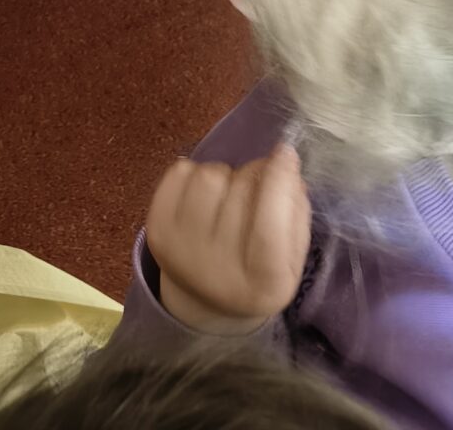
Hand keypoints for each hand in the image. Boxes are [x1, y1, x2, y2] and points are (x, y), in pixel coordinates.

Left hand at [146, 144, 311, 335]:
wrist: (203, 299)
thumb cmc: (256, 270)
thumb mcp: (291, 256)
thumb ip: (296, 211)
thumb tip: (284, 162)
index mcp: (263, 284)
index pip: (270, 226)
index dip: (280, 182)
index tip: (286, 153)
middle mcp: (218, 271)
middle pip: (242, 190)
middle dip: (255, 175)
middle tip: (256, 189)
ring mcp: (181, 251)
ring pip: (210, 176)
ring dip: (225, 175)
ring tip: (226, 198)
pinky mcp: (156, 231)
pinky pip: (179, 171)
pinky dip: (194, 173)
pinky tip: (201, 198)